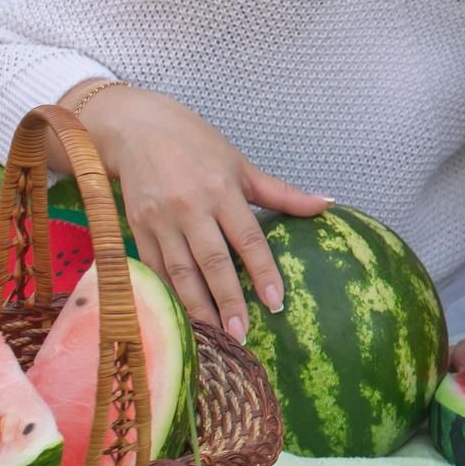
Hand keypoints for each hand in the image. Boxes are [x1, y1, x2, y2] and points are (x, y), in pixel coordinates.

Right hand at [71, 83, 330, 339]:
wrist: (136, 129)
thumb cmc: (196, 145)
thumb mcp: (241, 165)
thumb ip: (282, 193)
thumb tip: (328, 203)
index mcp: (222, 190)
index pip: (248, 239)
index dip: (263, 272)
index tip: (276, 303)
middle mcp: (190, 207)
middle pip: (213, 262)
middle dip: (228, 302)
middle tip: (242, 335)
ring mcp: (160, 219)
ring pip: (181, 272)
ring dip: (198, 306)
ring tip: (215, 336)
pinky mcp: (136, 227)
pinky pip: (154, 268)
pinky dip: (169, 294)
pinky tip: (182, 317)